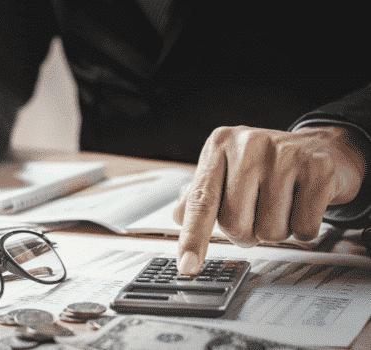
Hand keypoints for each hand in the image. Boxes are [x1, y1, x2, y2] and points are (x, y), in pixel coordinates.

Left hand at [173, 125, 364, 274]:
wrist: (320, 148)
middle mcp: (248, 144)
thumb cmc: (266, 164)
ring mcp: (285, 154)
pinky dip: (302, 227)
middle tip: (256, 213)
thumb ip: (201, 195)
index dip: (193, 237)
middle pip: (234, 224)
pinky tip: (302, 203)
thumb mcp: (227, 170)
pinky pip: (303, 228)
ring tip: (281, 204)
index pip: (201, 201)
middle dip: (245, 233)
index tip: (187, 266)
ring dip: (275, 230)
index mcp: (219, 145)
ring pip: (269, 232)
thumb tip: (179, 216)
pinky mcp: (318, 169)